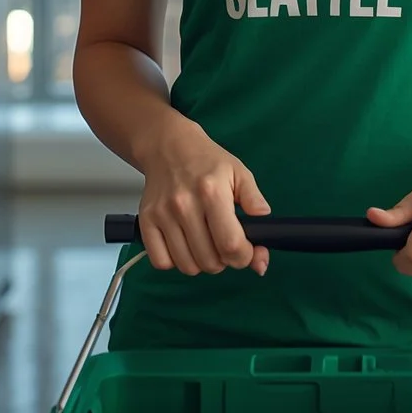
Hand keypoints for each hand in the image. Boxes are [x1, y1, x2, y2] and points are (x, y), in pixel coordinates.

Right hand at [133, 118, 269, 276]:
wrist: (169, 146)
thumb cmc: (207, 161)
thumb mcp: (239, 173)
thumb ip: (254, 200)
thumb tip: (265, 227)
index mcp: (212, 193)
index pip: (231, 244)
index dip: (244, 257)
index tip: (248, 253)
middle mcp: (185, 205)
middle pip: (210, 260)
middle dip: (225, 261)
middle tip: (226, 245)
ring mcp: (163, 215)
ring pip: (187, 266)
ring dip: (202, 264)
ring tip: (206, 245)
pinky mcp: (146, 221)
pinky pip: (161, 262)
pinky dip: (175, 262)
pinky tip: (185, 247)